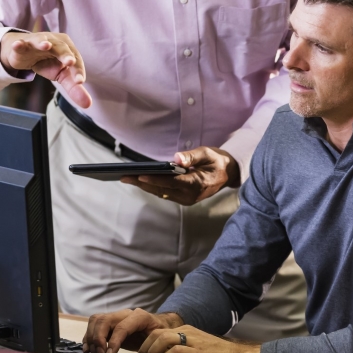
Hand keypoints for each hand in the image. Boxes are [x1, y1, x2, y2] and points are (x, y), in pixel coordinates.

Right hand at [0, 31, 91, 107]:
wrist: (25, 54)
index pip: (76, 60)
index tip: (79, 82)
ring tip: (46, 46)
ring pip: (42, 42)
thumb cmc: (48, 63)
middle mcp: (55, 42)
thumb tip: (88, 104)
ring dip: (43, 43)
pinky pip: (21, 44)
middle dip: (65, 55)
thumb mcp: (62, 76)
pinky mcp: (23, 45)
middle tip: (70, 62)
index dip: (77, 71)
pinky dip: (19, 44)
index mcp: (68, 49)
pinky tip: (18, 45)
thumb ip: (74, 88)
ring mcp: (38, 42)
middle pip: (62, 49)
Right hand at [82, 308, 183, 352]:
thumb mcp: (158, 339)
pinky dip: (88, 335)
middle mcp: (125, 313)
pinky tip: (89, 349)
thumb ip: (150, 347)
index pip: (122, 326)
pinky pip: (94, 323)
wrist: (158, 324)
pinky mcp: (109, 322)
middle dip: (99, 338)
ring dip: (91, 336)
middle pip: (105, 320)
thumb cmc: (158, 333)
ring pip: (97, 319)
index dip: (114, 341)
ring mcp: (116, 316)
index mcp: (139, 316)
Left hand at [120, 146, 240, 205]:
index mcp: (197, 183)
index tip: (140, 176)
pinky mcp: (184, 199)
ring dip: (145, 187)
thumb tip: (176, 158)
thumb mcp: (208, 153)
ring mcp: (187, 199)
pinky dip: (152, 188)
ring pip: (162, 193)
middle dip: (142, 183)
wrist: (228, 174)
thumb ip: (192, 156)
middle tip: (124, 177)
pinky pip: (165, 194)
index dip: (155, 180)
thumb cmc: (217, 161)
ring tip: (128, 179)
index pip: (172, 182)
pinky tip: (141, 181)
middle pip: (162, 190)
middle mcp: (190, 195)